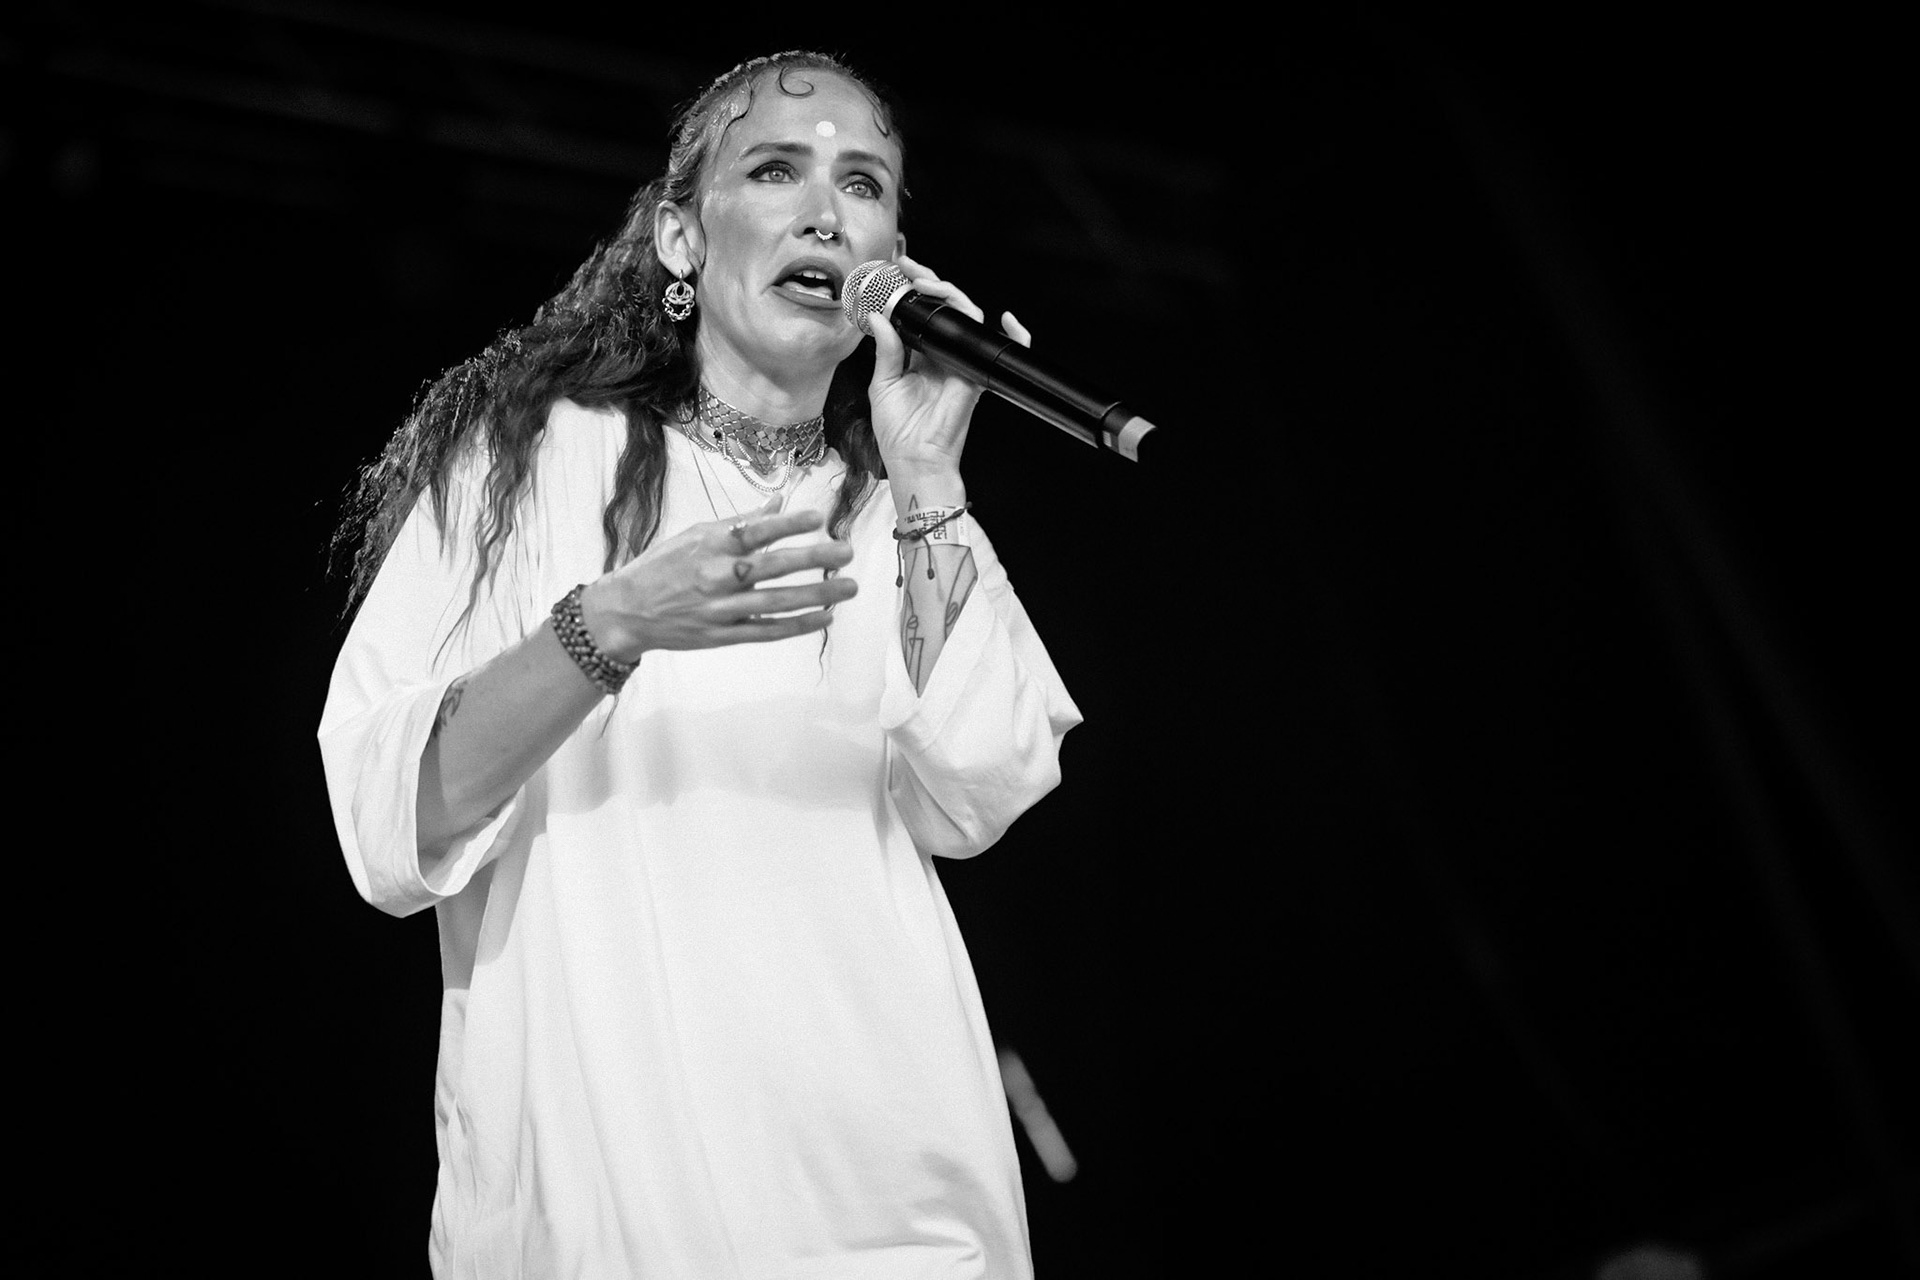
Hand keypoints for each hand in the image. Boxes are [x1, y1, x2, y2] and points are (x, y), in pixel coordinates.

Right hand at [579, 500, 856, 658]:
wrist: (627, 611)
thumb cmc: (662, 566)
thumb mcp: (694, 534)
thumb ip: (739, 522)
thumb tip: (778, 503)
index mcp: (710, 546)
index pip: (755, 532)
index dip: (787, 524)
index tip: (818, 518)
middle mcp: (718, 577)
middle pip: (773, 567)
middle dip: (814, 558)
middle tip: (847, 551)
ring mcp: (722, 609)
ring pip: (777, 602)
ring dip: (817, 594)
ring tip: (848, 586)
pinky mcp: (724, 636)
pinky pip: (768, 630)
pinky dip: (798, 625)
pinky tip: (825, 617)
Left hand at [865, 253, 1032, 485]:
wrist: (915, 459)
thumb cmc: (897, 431)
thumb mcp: (882, 384)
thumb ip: (886, 349)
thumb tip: (880, 316)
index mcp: (917, 355)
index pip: (919, 313)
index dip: (910, 290)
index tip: (895, 271)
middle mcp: (941, 354)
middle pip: (944, 308)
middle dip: (930, 281)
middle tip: (909, 267)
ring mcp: (960, 362)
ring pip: (967, 318)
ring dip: (951, 294)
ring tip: (927, 284)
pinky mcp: (975, 375)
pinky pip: (999, 350)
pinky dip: (1014, 335)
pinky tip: (1006, 319)